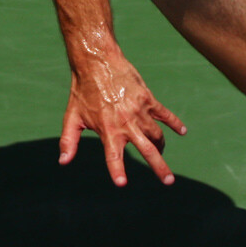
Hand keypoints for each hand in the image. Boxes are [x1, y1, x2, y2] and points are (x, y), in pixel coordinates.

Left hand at [58, 49, 185, 185]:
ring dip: (161, 146)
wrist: (97, 62)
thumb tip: (63, 162)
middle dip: (159, 167)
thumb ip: (68, 141)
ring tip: (160, 153)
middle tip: (168, 181)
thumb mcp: (72, 117)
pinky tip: (182, 131)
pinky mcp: (148, 99)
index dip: (117, 171)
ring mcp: (139, 111)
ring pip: (157, 134)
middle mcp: (126, 123)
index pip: (113, 156)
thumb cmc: (82, 91)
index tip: (122, 184)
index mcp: (108, 130)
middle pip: (148, 150)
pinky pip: (165, 114)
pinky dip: (175, 123)